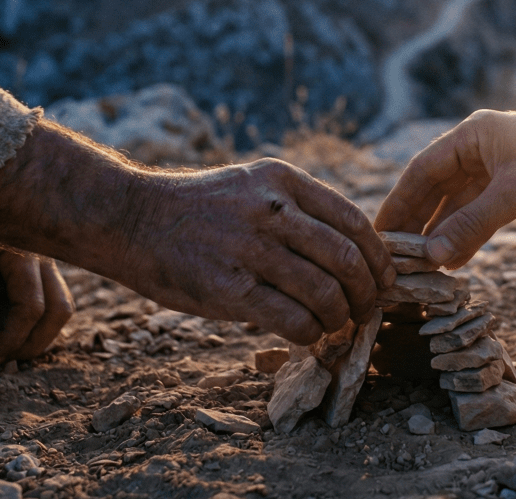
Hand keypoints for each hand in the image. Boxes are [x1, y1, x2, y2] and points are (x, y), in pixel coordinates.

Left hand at [0, 226, 73, 365]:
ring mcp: (44, 260)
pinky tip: (17, 331)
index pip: (31, 305)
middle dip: (37, 341)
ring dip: (44, 333)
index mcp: (21, 251)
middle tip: (6, 360)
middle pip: (60, 308)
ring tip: (13, 350)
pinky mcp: (39, 264)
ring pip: (62, 303)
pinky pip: (54, 296)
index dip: (14, 337)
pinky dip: (42, 319)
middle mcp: (42, 255)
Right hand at [124, 158, 395, 344]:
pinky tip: (306, 334)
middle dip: (368, 292)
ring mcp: (250, 249)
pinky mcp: (230, 289)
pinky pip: (293, 319)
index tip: (384, 278)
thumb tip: (352, 253)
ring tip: (337, 324)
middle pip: (347, 260)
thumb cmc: (198, 209)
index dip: (379, 258)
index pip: (354, 222)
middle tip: (368, 309)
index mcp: (283, 181)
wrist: (130, 219)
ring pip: (326, 293)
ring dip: (341, 317)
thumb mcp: (253, 186)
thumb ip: (298, 210)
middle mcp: (272, 210)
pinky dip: (310, 333)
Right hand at [374, 110, 515, 268]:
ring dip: (445, 232)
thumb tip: (433, 258)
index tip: (380, 233)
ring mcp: (500, 165)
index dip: (399, 202)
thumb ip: (471, 225)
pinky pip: (482, 210)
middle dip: (419, 222)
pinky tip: (458, 259)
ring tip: (424, 266)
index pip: (422, 170)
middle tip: (395, 256)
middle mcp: (482, 146)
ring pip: (460, 202)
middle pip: (437, 187)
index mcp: (474, 134)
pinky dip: (470, 233)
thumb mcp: (515, 195)